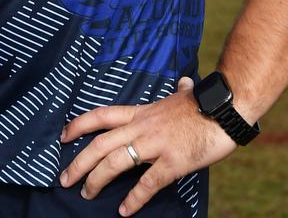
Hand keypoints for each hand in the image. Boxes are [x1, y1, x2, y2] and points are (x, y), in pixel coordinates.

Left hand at [58, 77, 236, 215]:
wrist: (225, 107)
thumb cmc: (206, 103)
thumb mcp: (184, 94)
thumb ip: (179, 91)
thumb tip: (184, 82)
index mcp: (142, 112)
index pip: (102, 115)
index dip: (79, 124)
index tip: (62, 136)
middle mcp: (142, 127)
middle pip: (100, 143)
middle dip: (79, 162)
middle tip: (64, 178)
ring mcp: (156, 144)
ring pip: (116, 161)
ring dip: (97, 179)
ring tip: (86, 194)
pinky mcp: (173, 161)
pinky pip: (148, 182)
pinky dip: (134, 198)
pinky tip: (124, 210)